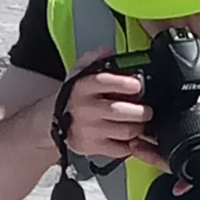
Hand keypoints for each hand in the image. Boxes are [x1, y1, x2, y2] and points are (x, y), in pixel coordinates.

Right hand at [63, 45, 154, 165]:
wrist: (52, 121)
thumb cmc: (74, 96)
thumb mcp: (79, 72)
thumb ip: (94, 59)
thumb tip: (108, 49)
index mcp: (82, 87)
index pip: (104, 82)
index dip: (124, 83)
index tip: (137, 84)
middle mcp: (84, 109)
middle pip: (119, 111)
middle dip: (140, 111)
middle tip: (147, 110)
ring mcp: (88, 130)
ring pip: (124, 131)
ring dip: (138, 128)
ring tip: (140, 123)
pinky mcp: (91, 147)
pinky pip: (119, 149)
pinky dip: (130, 144)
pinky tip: (131, 137)